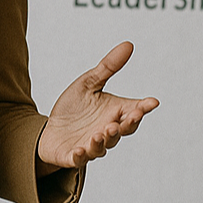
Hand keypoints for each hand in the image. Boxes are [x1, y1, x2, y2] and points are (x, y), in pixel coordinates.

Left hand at [37, 41, 158, 171]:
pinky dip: (82, 155)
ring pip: (103, 146)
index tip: (151, 102)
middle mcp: (107, 131)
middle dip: (127, 124)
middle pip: (122, 130)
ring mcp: (92, 145)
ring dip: (104, 139)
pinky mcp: (75, 155)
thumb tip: (129, 44)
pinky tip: (80, 148)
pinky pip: (80, 158)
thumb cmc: (74, 108)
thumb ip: (108, 67)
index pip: (132, 111)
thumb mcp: (88, 83)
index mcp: (113, 113)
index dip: (142, 108)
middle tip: (130, 116)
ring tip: (102, 131)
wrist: (51, 129)